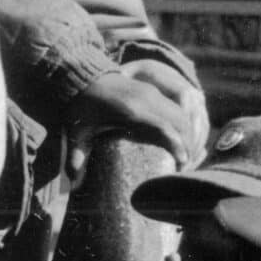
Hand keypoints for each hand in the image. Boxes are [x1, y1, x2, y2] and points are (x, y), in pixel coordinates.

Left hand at [67, 59, 205, 171]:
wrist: (81, 76)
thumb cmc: (79, 106)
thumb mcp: (76, 131)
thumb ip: (76, 157)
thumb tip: (72, 184)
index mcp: (129, 111)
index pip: (164, 128)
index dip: (177, 145)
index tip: (181, 162)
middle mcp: (145, 99)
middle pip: (179, 120)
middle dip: (188, 142)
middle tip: (187, 163)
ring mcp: (150, 92)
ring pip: (181, 112)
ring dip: (189, 131)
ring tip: (187, 153)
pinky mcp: (151, 90)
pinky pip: (176, 105)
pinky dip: (184, 121)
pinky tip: (182, 137)